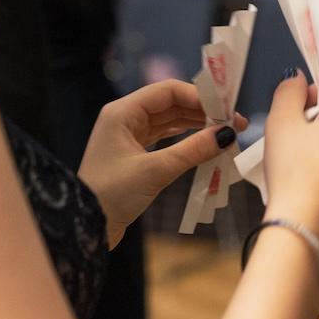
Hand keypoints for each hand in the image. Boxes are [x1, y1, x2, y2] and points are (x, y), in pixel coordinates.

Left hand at [77, 79, 245, 248]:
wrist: (85, 228)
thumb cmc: (112, 194)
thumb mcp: (155, 171)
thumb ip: (193, 150)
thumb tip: (228, 134)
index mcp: (123, 112)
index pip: (168, 90)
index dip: (199, 96)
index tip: (227, 109)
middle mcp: (126, 118)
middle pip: (171, 103)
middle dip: (203, 112)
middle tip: (234, 123)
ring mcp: (129, 136)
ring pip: (171, 121)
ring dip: (197, 126)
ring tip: (225, 134)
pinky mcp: (134, 154)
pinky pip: (166, 139)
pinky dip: (186, 140)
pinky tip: (205, 144)